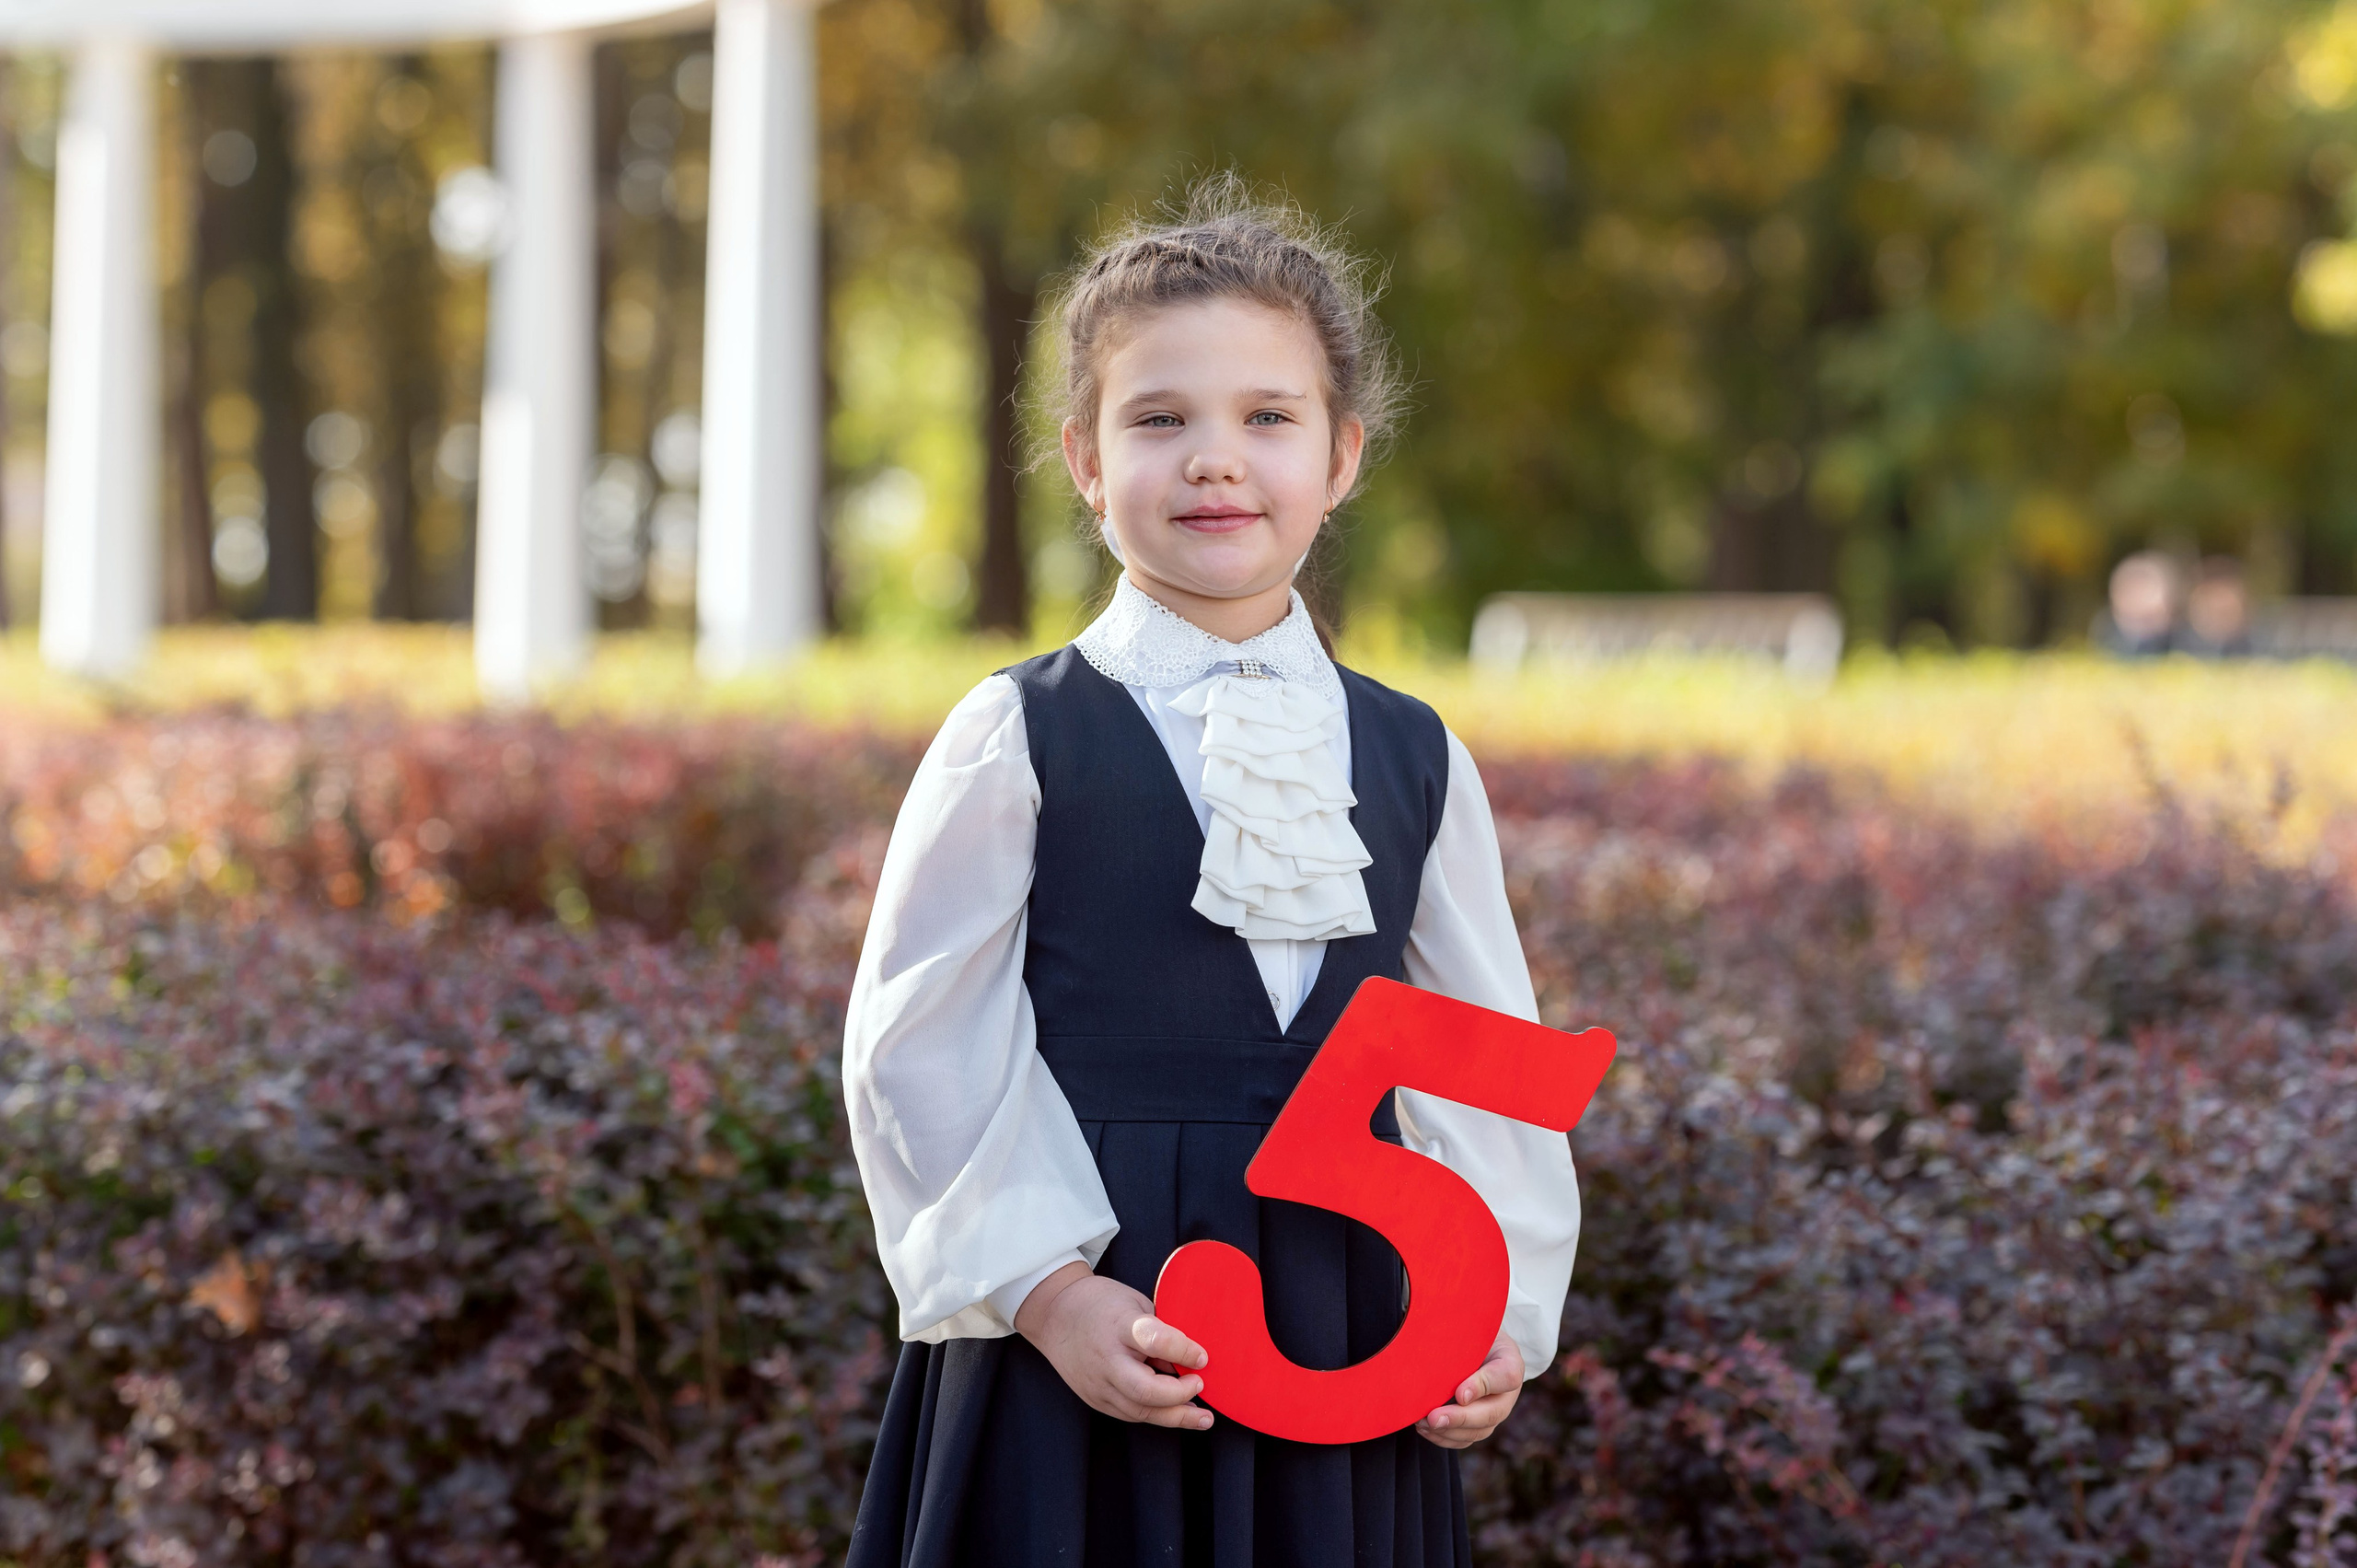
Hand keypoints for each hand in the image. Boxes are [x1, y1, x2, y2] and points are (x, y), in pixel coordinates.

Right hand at [1014, 1262, 1213, 1430]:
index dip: (1183, 1351)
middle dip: (1179, 1395)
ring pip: (1139, 1411)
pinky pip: (1130, 1414)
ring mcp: (1097, 1383)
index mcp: (1119, 1325)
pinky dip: (1156, 1415)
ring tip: (1202, 1417)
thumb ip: (1160, 1330)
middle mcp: (1106, 1359)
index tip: (1202, 1357)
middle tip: (1200, 1384)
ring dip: (1175, 1417)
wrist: (1055, 1315)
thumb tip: (1190, 1360)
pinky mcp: (1094, 1399)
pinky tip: (1177, 1413)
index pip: (1154, 1340)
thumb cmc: (1101, 1304)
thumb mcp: (1134, 1303)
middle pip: (1145, 1391)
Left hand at [1414, 1333, 1522, 1448]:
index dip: (1483, 1386)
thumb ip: (1462, 1336)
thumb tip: (1438, 1353)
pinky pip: (1465, 1439)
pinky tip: (1425, 1428)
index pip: (1507, 1375)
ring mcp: (1495, 1411)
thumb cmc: (1467, 1332)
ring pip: (1479, 1431)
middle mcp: (1507, 1392)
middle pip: (1493, 1412)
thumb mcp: (1469, 1326)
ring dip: (1449, 1431)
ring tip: (1423, 1423)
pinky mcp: (1479, 1425)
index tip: (1459, 1393)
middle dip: (1461, 1418)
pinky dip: (1444, 1438)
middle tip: (1434, 1418)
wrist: (1469, 1344)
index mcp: (1509, 1360)